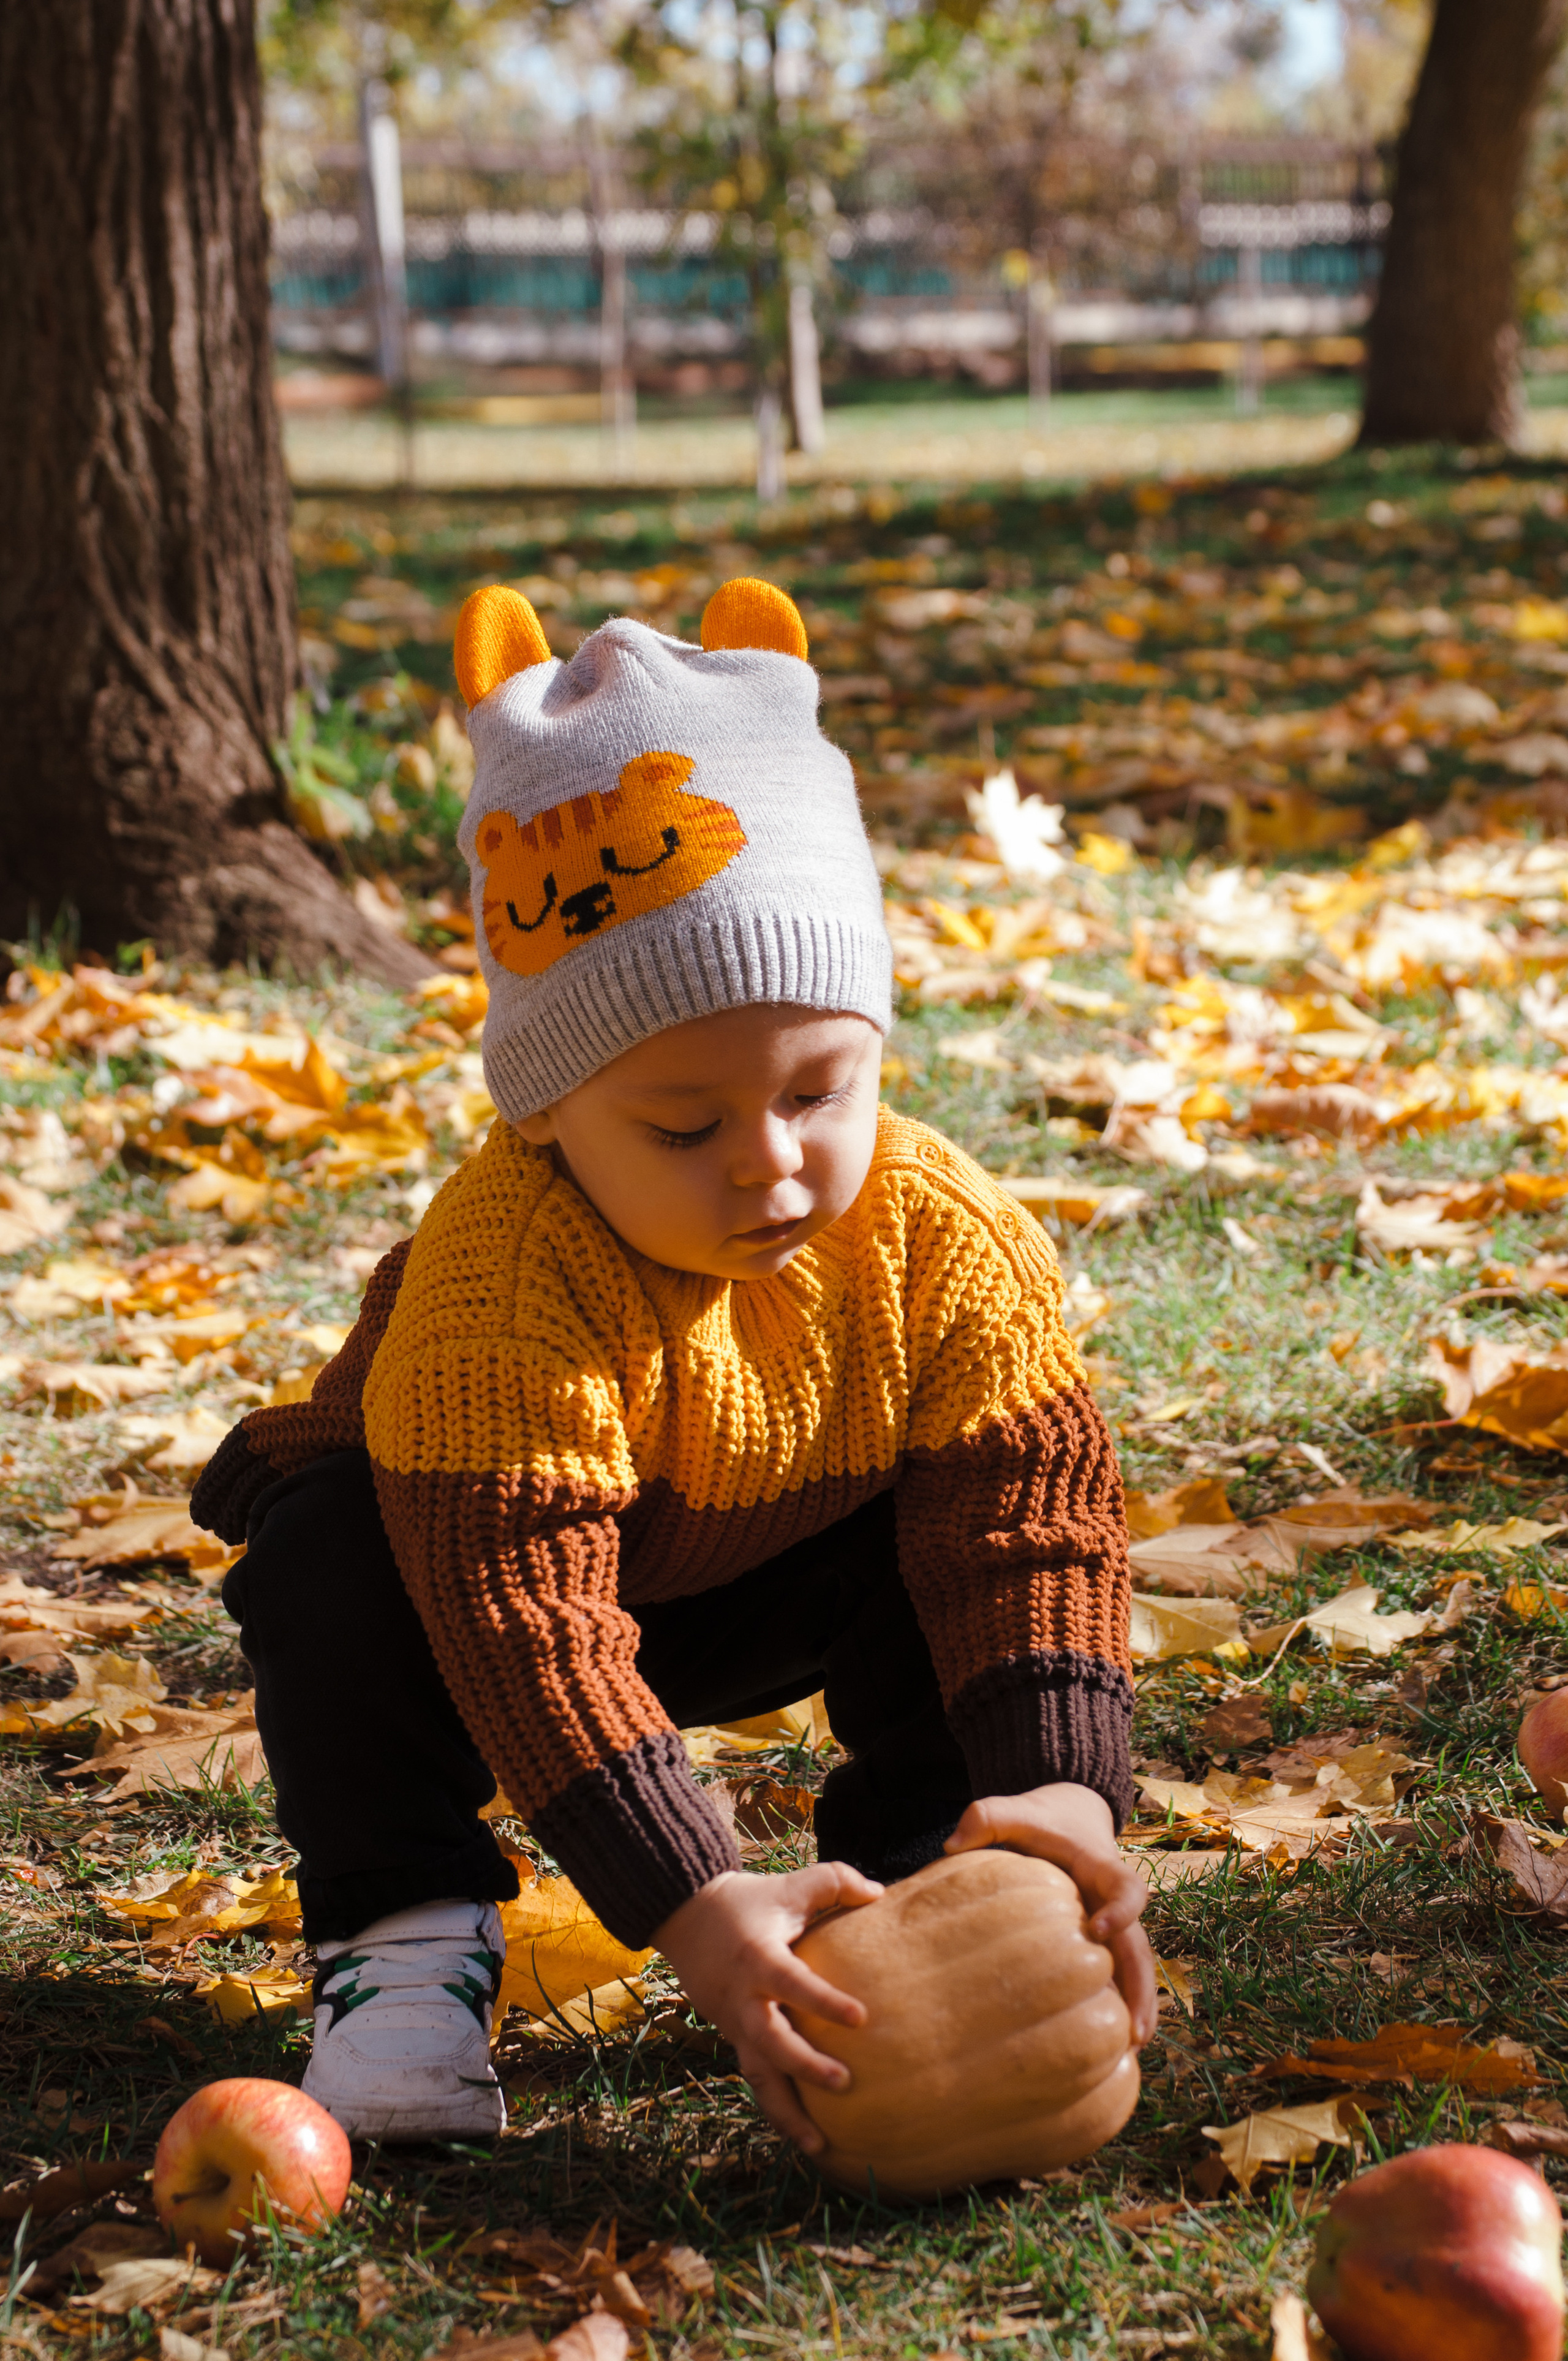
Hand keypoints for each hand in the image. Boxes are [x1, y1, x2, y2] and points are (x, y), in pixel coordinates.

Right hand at [654, 1862, 882, 2151]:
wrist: (685, 1917)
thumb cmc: (750, 1900)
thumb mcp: (790, 1884)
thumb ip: (836, 1882)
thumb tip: (880, 1895)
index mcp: (759, 1959)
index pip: (793, 1984)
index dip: (824, 2002)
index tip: (861, 2018)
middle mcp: (744, 1999)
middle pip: (770, 2042)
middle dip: (805, 2067)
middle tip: (844, 2084)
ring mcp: (735, 2024)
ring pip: (757, 2076)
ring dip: (786, 2113)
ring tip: (820, 2144)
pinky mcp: (734, 2039)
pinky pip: (756, 2077)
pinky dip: (777, 2109)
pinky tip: (805, 2136)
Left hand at [945, 1784, 1157, 2043]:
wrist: (1074, 1815)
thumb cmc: (1041, 1818)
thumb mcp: (1015, 1809)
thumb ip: (986, 1816)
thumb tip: (949, 1848)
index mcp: (1102, 1868)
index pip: (1127, 1888)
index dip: (1119, 1909)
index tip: (1096, 1930)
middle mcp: (1115, 1901)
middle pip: (1139, 1946)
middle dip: (1140, 1988)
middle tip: (1134, 2033)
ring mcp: (1114, 1924)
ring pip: (1134, 1967)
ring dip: (1136, 2006)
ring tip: (1128, 2054)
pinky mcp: (1104, 1940)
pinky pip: (1118, 1972)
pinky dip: (1120, 2004)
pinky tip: (1109, 2046)